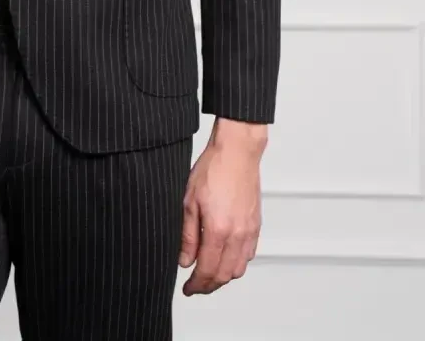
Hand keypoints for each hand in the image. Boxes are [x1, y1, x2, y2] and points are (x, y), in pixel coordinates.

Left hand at [178, 134, 263, 294]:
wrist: (237, 151)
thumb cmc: (213, 169)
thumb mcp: (189, 201)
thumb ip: (188, 235)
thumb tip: (185, 260)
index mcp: (218, 230)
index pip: (208, 270)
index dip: (196, 284)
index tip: (188, 288)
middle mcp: (238, 234)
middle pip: (225, 275)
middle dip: (209, 285)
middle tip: (196, 285)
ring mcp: (249, 230)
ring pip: (239, 268)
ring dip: (223, 277)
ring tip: (208, 274)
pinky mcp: (256, 224)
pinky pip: (249, 254)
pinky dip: (237, 263)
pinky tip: (225, 258)